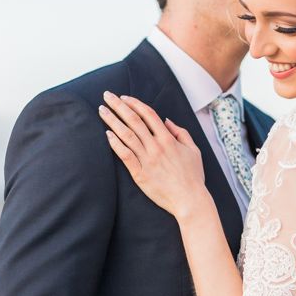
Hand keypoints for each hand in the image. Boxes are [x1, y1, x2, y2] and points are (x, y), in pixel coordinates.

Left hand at [98, 91, 208, 219]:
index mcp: (168, 139)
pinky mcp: (140, 174)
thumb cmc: (193, 176)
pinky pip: (125, 156)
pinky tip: (107, 134)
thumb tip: (166, 120)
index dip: (135, 104)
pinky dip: (115, 144)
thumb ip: (181, 133)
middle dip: (118, 106)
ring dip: (112, 121)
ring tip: (102, 111)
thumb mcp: (193, 150)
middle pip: (133, 121)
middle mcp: (156, 147)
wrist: (190, 200)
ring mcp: (147, 160)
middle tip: (107, 95)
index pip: (148, 115)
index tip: (124, 97)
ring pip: (126, 136)